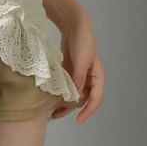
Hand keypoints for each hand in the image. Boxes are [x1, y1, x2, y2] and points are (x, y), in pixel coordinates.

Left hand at [50, 7, 103, 122]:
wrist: (75, 25)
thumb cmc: (82, 42)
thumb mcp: (80, 62)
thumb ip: (78, 80)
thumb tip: (74, 98)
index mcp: (97, 77)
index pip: (96, 99)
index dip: (88, 111)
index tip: (78, 120)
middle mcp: (89, 79)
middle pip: (82, 100)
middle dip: (70, 109)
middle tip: (55, 115)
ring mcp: (78, 76)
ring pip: (72, 94)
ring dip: (63, 102)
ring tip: (49, 110)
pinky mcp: (69, 72)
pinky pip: (65, 87)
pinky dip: (59, 93)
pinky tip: (48, 97)